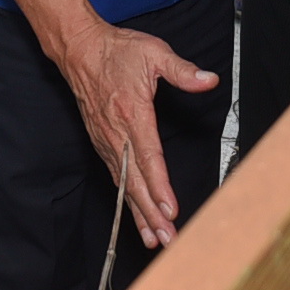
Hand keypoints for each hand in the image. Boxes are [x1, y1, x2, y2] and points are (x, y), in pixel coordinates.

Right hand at [53, 16, 217, 248]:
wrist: (80, 50)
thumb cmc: (118, 51)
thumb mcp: (154, 53)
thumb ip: (182, 71)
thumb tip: (209, 80)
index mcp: (132, 113)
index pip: (149, 157)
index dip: (159, 186)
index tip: (170, 209)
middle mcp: (117, 133)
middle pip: (135, 181)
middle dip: (151, 213)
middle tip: (167, 238)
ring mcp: (107, 141)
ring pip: (124, 184)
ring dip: (139, 213)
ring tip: (155, 239)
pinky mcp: (102, 144)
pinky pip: (116, 178)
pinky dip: (126, 201)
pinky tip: (137, 217)